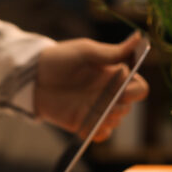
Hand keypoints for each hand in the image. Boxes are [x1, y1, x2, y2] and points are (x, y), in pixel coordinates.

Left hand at [33, 34, 148, 140]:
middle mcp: (109, 93)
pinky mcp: (85, 123)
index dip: (135, 92)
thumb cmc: (59, 58)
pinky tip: (90, 125)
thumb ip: (112, 52)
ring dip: (109, 117)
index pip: (139, 88)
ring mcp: (98, 109)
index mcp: (114, 75)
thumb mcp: (85, 51)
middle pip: (129, 106)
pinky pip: (102, 134)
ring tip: (93, 110)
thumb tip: (138, 37)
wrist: (32, 78)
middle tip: (104, 101)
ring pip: (117, 120)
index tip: (123, 90)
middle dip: (119, 106)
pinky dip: (100, 132)